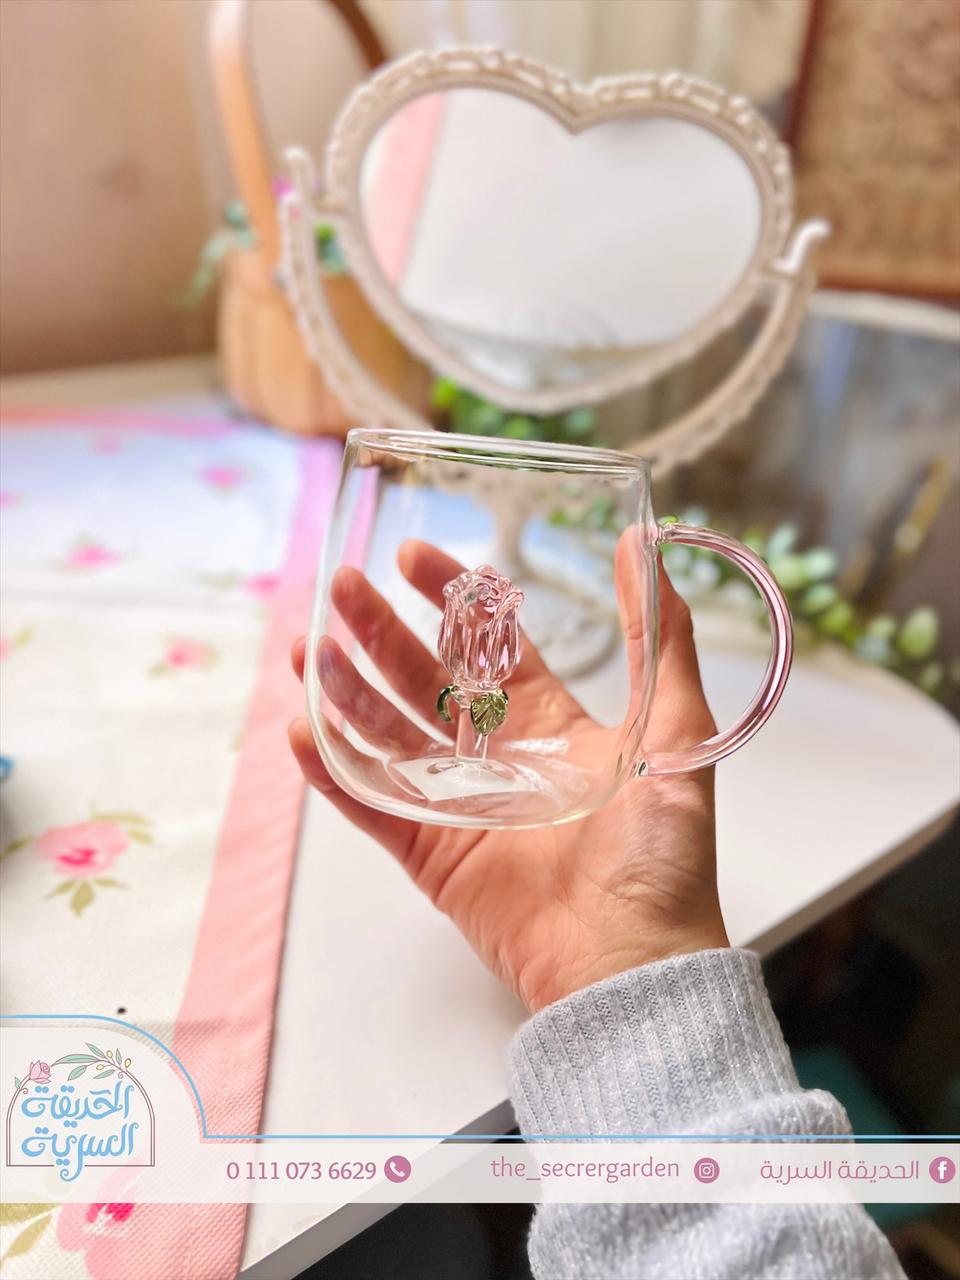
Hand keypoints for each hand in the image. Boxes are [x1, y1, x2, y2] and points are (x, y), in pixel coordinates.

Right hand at [290, 538, 727, 1012]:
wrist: (631, 959)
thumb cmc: (661, 852)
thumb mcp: (674, 727)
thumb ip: (659, 636)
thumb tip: (645, 541)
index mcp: (551, 723)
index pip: (488, 647)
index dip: (450, 599)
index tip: (412, 557)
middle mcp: (498, 757)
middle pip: (424, 681)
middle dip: (380, 633)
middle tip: (341, 587)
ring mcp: (459, 804)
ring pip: (387, 735)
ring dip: (345, 692)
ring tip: (306, 649)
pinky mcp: (429, 854)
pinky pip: (372, 804)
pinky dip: (335, 772)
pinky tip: (303, 731)